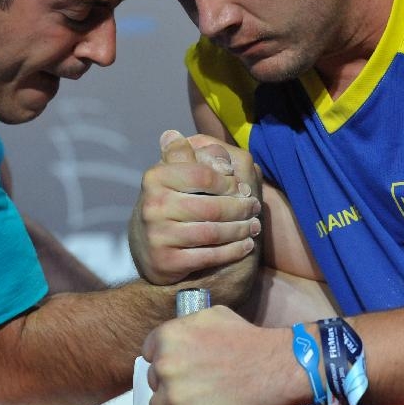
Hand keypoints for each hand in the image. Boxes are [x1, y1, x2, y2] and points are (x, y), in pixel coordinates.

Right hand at [130, 130, 261, 284]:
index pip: (204, 175)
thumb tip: (197, 143)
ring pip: (213, 232)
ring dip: (240, 230)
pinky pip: (209, 256)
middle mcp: (153, 205)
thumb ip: (193, 158)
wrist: (148, 249)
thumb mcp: (176, 175)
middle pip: (212, 206)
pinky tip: (245, 245)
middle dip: (241, 208)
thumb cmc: (173, 204)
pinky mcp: (165, 261)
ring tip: (253, 226)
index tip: (244, 188)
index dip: (230, 182)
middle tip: (255, 207)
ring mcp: (157, 234)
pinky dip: (232, 251)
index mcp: (156, 177)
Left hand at [143, 306, 301, 404]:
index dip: (165, 362)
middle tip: (195, 387)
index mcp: (167, 337)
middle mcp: (164, 364)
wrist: (271, 368)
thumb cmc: (247, 340)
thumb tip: (176, 339)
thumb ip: (186, 326)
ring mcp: (172, 395)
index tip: (178, 369)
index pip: (149, 354)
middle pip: (155, 381)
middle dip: (171, 385)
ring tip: (200, 404)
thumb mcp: (212, 316)